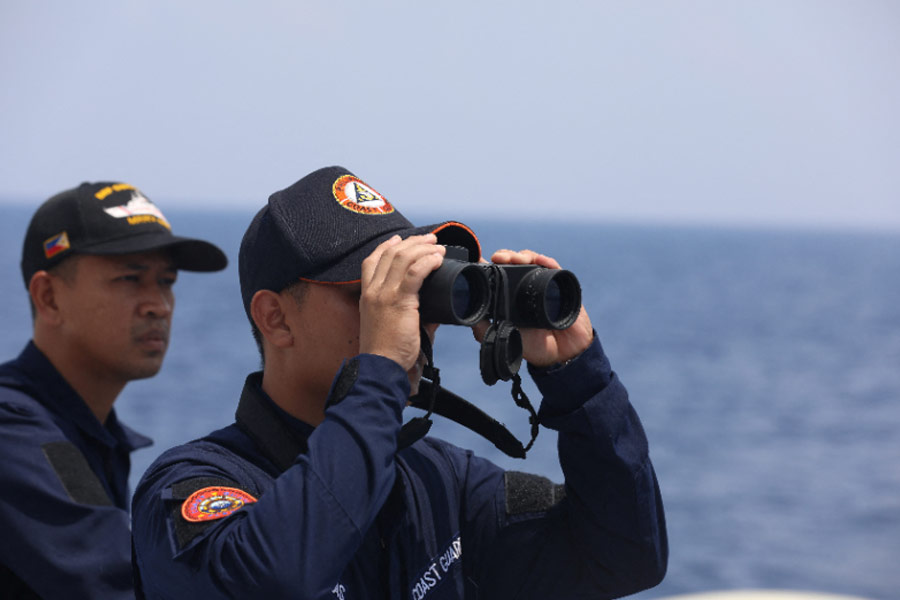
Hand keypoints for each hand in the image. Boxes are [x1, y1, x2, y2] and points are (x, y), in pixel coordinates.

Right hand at [359, 235, 444, 371]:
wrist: (381, 366)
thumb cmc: (387, 350)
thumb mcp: (391, 323)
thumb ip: (410, 310)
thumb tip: (436, 307)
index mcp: (367, 294)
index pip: (372, 260)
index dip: (385, 246)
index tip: (399, 238)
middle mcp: (373, 290)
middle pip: (390, 254)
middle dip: (412, 242)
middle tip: (430, 239)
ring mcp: (384, 294)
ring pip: (403, 258)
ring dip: (423, 248)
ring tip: (438, 247)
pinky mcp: (399, 301)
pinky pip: (414, 272)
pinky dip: (427, 261)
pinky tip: (437, 259)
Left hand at [473, 249, 592, 368]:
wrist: (562, 354)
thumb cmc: (532, 346)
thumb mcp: (504, 337)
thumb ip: (485, 330)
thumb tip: (468, 316)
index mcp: (509, 295)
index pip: (498, 272)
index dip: (491, 263)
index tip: (483, 260)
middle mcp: (524, 286)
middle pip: (513, 262)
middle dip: (506, 256)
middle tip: (500, 258)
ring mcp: (542, 284)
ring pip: (531, 261)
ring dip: (523, 256)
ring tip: (517, 259)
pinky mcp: (559, 286)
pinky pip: (554, 268)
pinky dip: (547, 261)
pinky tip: (541, 260)